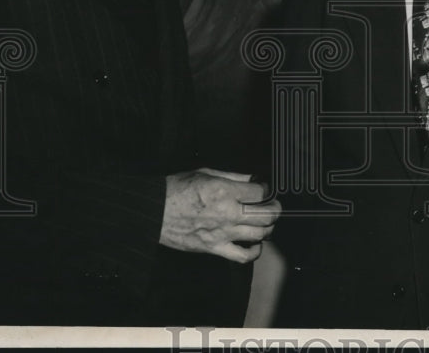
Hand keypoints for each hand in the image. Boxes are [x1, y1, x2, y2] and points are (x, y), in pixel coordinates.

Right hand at [159, 168, 280, 262]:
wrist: (154, 212)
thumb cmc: (176, 189)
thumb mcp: (205, 172)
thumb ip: (233, 176)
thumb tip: (252, 178)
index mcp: (224, 191)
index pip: (260, 192)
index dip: (266, 189)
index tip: (263, 188)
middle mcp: (227, 213)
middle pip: (266, 215)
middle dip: (275, 209)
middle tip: (273, 205)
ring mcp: (222, 233)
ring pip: (259, 234)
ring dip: (267, 228)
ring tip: (264, 222)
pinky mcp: (214, 249)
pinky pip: (243, 257)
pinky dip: (254, 252)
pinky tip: (256, 245)